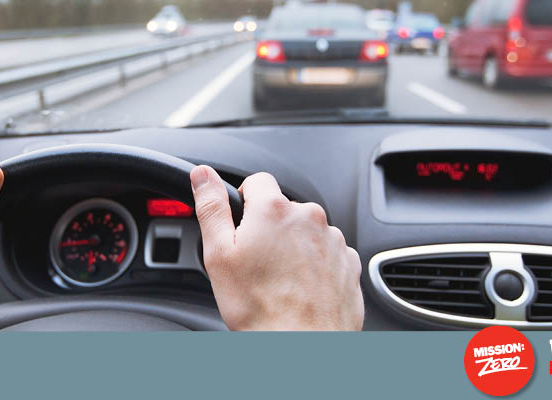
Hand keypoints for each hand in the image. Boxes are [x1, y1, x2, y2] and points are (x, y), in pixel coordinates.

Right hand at [190, 166, 363, 330]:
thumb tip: (202, 174)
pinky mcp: (349, 262)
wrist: (303, 345)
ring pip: (306, 232)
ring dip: (293, 247)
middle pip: (283, 209)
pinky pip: (327, 253)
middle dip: (269, 229)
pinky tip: (300, 288)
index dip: (244, 203)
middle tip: (256, 264)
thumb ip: (212, 207)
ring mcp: (333, 240)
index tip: (241, 228)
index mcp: (274, 209)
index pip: (257, 181)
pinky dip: (314, 265)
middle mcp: (310, 217)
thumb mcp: (219, 255)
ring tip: (279, 281)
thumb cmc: (259, 308)